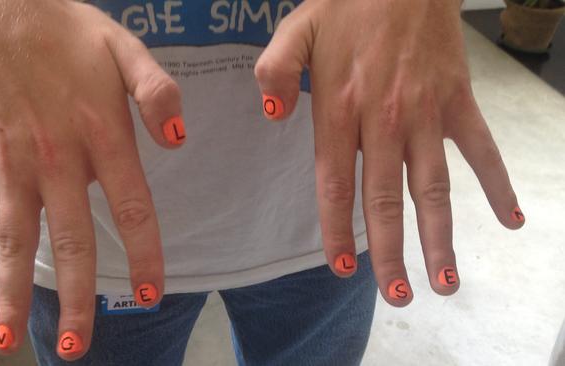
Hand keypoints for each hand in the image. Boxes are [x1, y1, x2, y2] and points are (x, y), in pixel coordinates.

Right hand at [0, 0, 185, 359]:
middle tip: (78, 347)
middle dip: (76, 296)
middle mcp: (54, 157)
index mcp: (100, 133)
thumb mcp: (124, 47)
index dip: (143, 253)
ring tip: (6, 339)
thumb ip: (156, 91)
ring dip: (9, 289)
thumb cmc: (66, 30)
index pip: (131, 206)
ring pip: (12, 236)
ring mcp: (7, 160)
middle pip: (69, 238)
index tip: (148, 295)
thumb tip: (179, 142)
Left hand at [255, 0, 523, 305]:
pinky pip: (481, 149)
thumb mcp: (297, 30)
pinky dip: (497, 184)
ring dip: (440, 237)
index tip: (341, 269)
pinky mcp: (458, 101)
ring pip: (433, 187)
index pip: (336, 184)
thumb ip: (275, 72)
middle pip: (385, 199)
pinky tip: (510, 219)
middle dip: (389, 252)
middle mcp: (383, 120)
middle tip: (395, 295)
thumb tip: (270, 116)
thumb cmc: (347, 4)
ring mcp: (426, 113)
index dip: (338, 230)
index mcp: (339, 108)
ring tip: (444, 282)